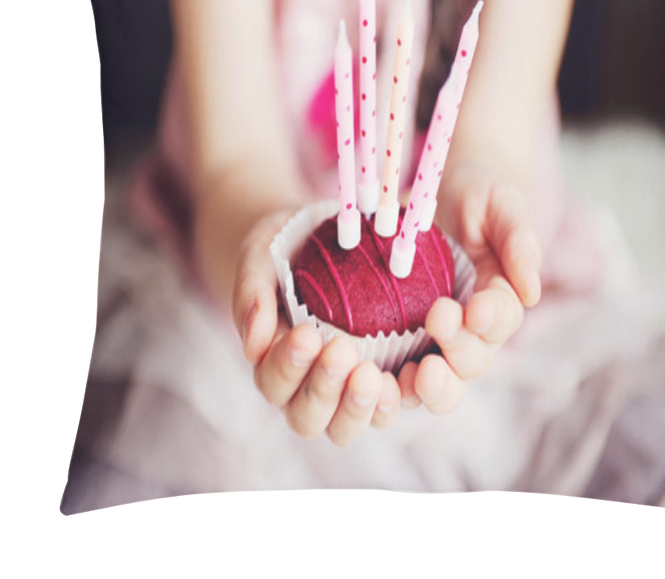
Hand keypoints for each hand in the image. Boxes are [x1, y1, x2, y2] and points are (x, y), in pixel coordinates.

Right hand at [231, 209, 401, 445]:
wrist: (322, 238)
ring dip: (358, 407)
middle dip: (323, 388)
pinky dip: (397, 399)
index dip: (287, 366)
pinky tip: (412, 374)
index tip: (306, 334)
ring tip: (373, 376)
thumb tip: (253, 346)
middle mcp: (305, 389)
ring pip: (344, 426)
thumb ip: (252, 293)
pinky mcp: (384, 382)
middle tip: (342, 350)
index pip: (273, 381)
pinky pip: (389, 407)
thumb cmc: (285, 248)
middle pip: (306, 417)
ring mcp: (345, 393)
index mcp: (273, 363)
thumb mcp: (262, 255)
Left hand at [397, 160, 540, 412]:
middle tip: (438, 321)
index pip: (503, 319)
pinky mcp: (404, 339)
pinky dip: (394, 384)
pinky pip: (402, 373)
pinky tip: (379, 379)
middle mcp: (474, 329)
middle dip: (459, 349)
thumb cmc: (478, 197)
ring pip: (443, 380)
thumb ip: (519, 241)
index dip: (493, 319)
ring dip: (430, 385)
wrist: (439, 194)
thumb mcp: (501, 205)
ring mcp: (439, 339)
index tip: (475, 309)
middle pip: (474, 359)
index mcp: (502, 299)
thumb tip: (531, 292)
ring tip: (415, 376)